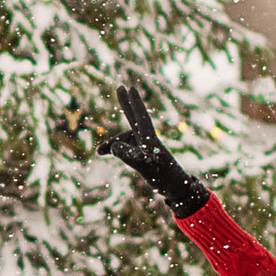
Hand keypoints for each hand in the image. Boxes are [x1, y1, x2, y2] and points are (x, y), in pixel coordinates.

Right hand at [98, 81, 211, 218]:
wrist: (176, 188)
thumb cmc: (161, 175)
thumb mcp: (142, 165)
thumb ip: (127, 155)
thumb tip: (112, 146)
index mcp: (149, 138)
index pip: (140, 115)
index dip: (133, 102)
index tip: (129, 87)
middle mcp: (147, 139)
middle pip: (134, 118)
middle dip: (126, 104)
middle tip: (121, 87)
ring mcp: (145, 147)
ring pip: (124, 138)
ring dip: (111, 143)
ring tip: (99, 153)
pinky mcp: (144, 156)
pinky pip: (125, 147)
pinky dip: (115, 149)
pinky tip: (105, 154)